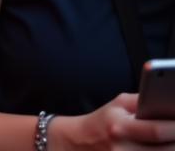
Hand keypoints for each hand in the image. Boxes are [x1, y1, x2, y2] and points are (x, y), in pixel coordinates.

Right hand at [49, 93, 174, 149]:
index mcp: (119, 126)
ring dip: (172, 148)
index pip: (155, 130)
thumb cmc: (105, 120)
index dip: (174, 127)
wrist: (80, 142)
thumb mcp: (119, 104)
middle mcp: (122, 149)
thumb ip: (143, 101)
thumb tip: (167, 99)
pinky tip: (165, 147)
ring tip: (174, 141)